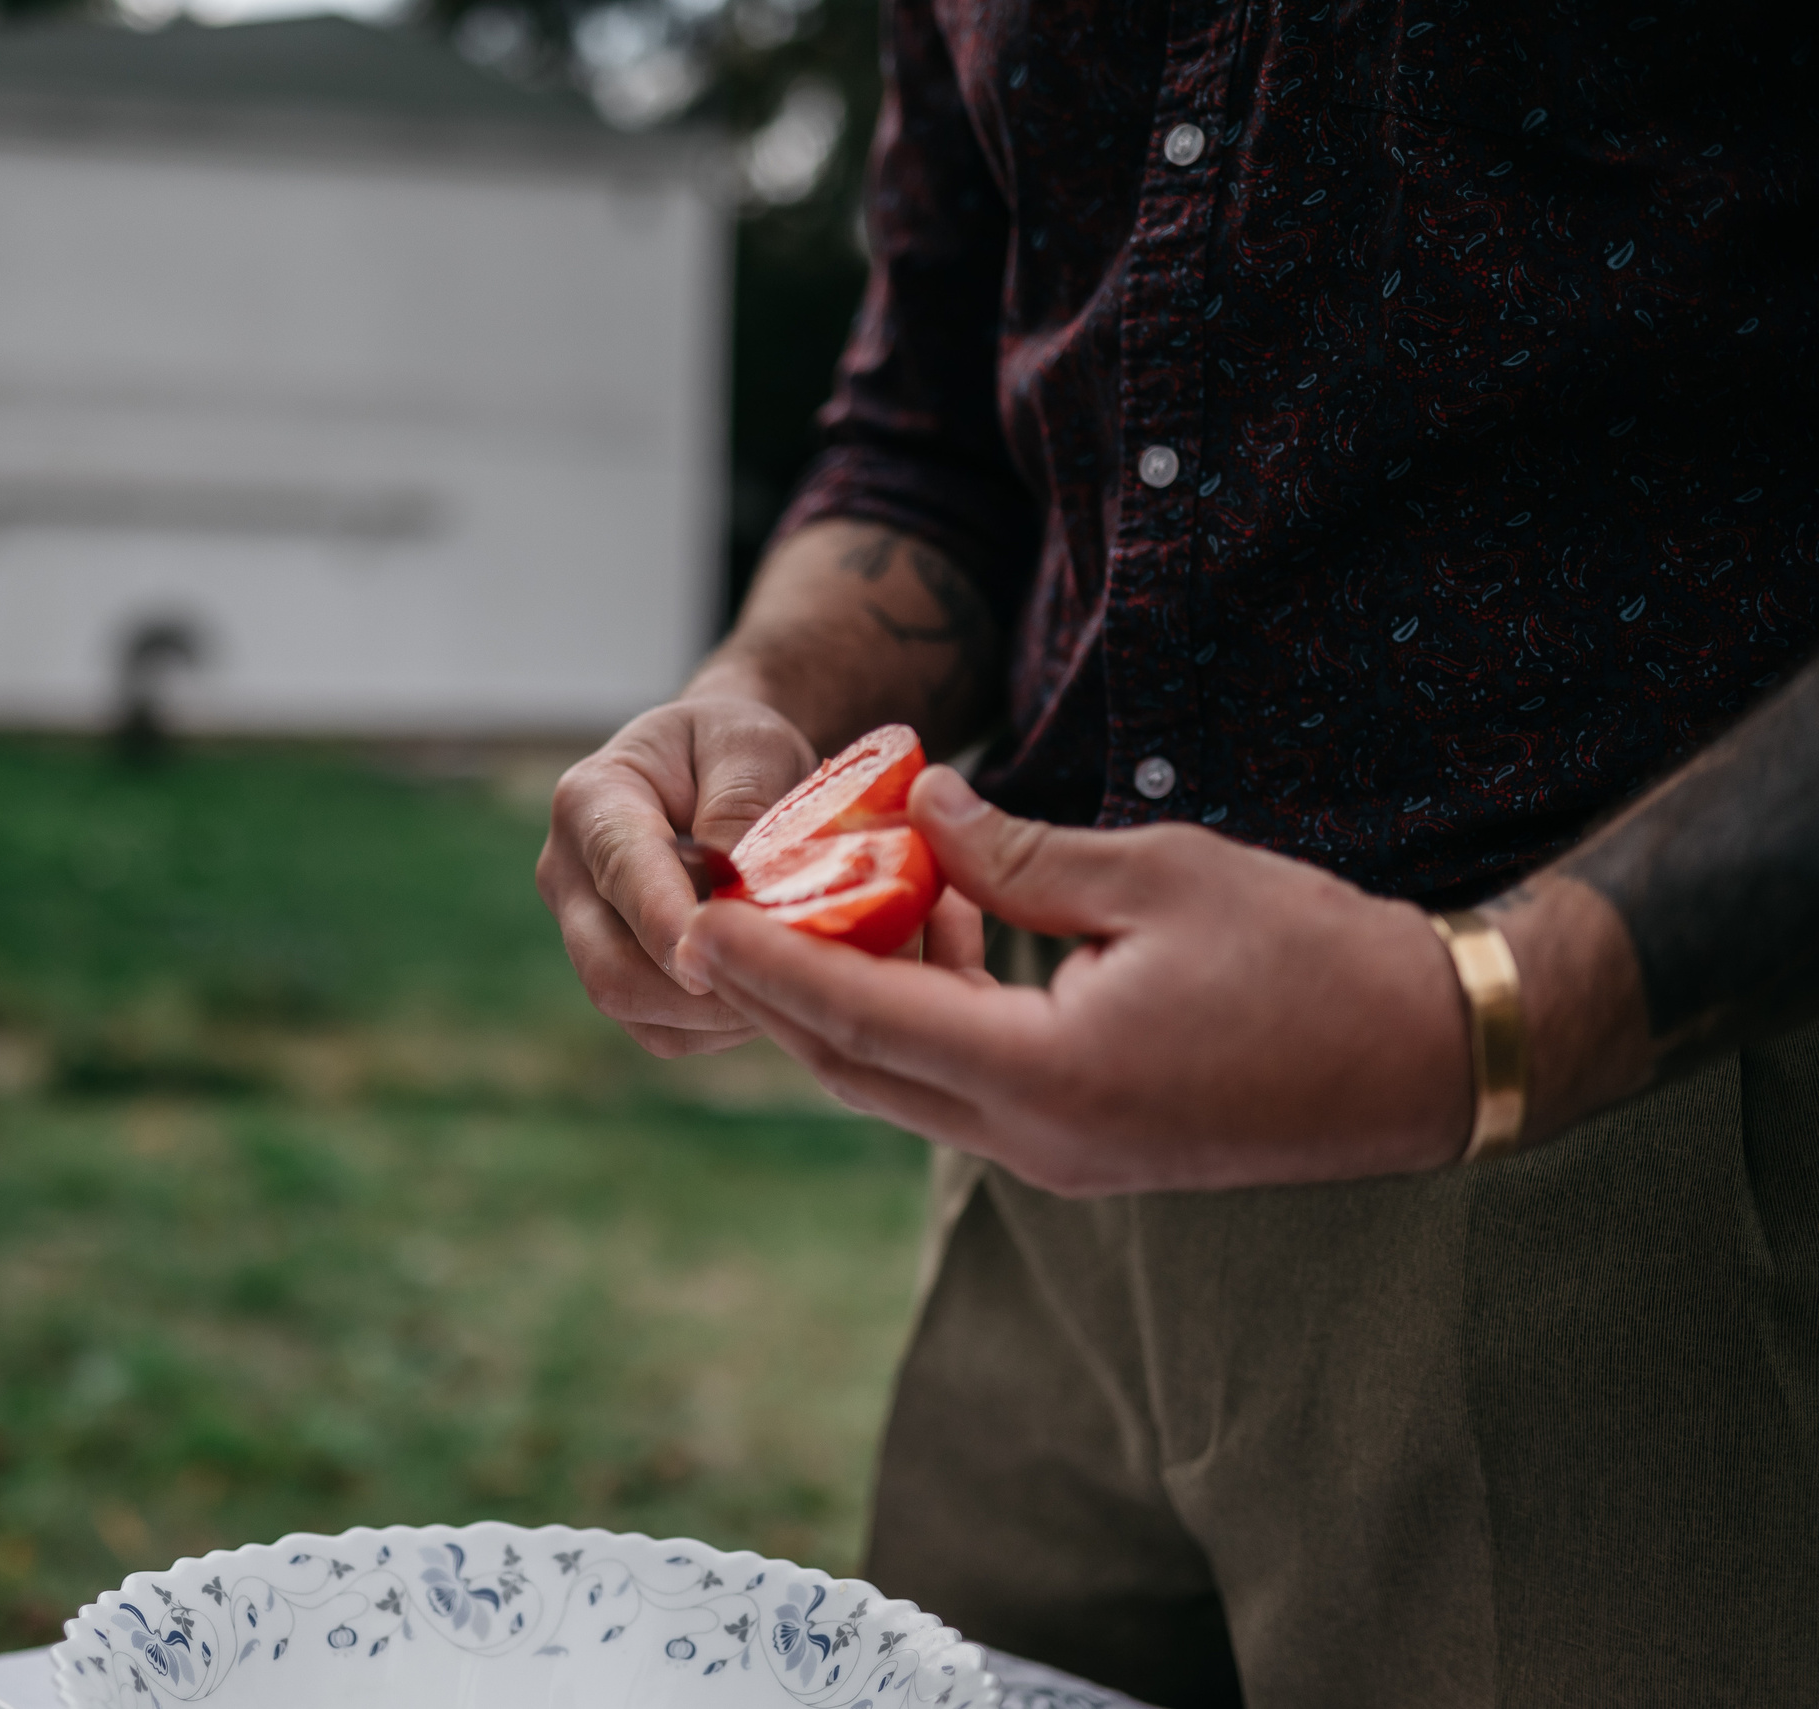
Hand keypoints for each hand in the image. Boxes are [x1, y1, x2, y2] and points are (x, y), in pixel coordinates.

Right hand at [536, 695, 816, 1056]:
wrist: (716, 764)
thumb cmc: (734, 746)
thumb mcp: (751, 745)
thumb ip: (741, 806)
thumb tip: (735, 890)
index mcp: (590, 802)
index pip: (622, 874)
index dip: (666, 925)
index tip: (714, 961)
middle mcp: (568, 874)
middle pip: (609, 969)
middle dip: (697, 988)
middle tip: (783, 977)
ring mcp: (583, 932)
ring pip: (636, 1009)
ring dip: (715, 1012)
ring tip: (786, 976)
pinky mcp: (615, 974)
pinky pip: (661, 1029)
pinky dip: (716, 1025)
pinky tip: (764, 988)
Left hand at [674, 765, 1476, 1193]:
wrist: (1434, 1059)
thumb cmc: (1311, 954)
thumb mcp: (1154, 872)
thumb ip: (1015, 851)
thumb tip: (915, 807)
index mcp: (1042, 1076)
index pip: (853, 1018)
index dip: (761, 963)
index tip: (691, 915)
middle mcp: (1033, 1139)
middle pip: (856, 1065)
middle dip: (780, 988)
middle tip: (724, 905)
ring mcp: (1059, 1157)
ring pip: (905, 1081)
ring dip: (856, 998)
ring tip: (834, 895)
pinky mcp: (1085, 1148)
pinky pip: (963, 1086)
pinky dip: (924, 1018)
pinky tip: (933, 932)